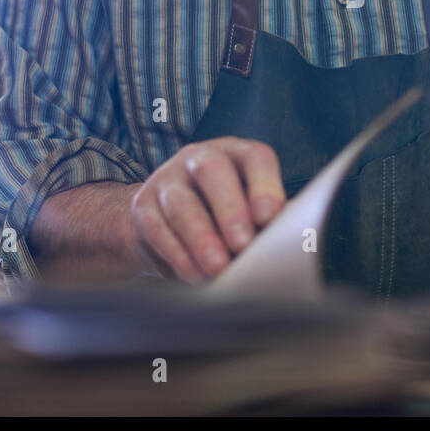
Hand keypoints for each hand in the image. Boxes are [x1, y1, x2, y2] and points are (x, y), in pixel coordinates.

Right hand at [129, 137, 285, 283]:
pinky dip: (179, 255)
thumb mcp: (247, 211)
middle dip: (230, 209)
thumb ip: (266, 222)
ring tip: (219, 268)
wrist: (164, 224)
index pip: (255, 158)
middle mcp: (199, 158)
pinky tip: (195, 275)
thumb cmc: (222, 219)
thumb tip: (287, 246)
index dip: (264, 185)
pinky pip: (158, 229)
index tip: (269, 218)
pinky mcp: (143, 206)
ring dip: (202, 238)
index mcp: (236, 154)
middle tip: (243, 245)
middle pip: (213, 172)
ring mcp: (167, 179)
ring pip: (182, 203)